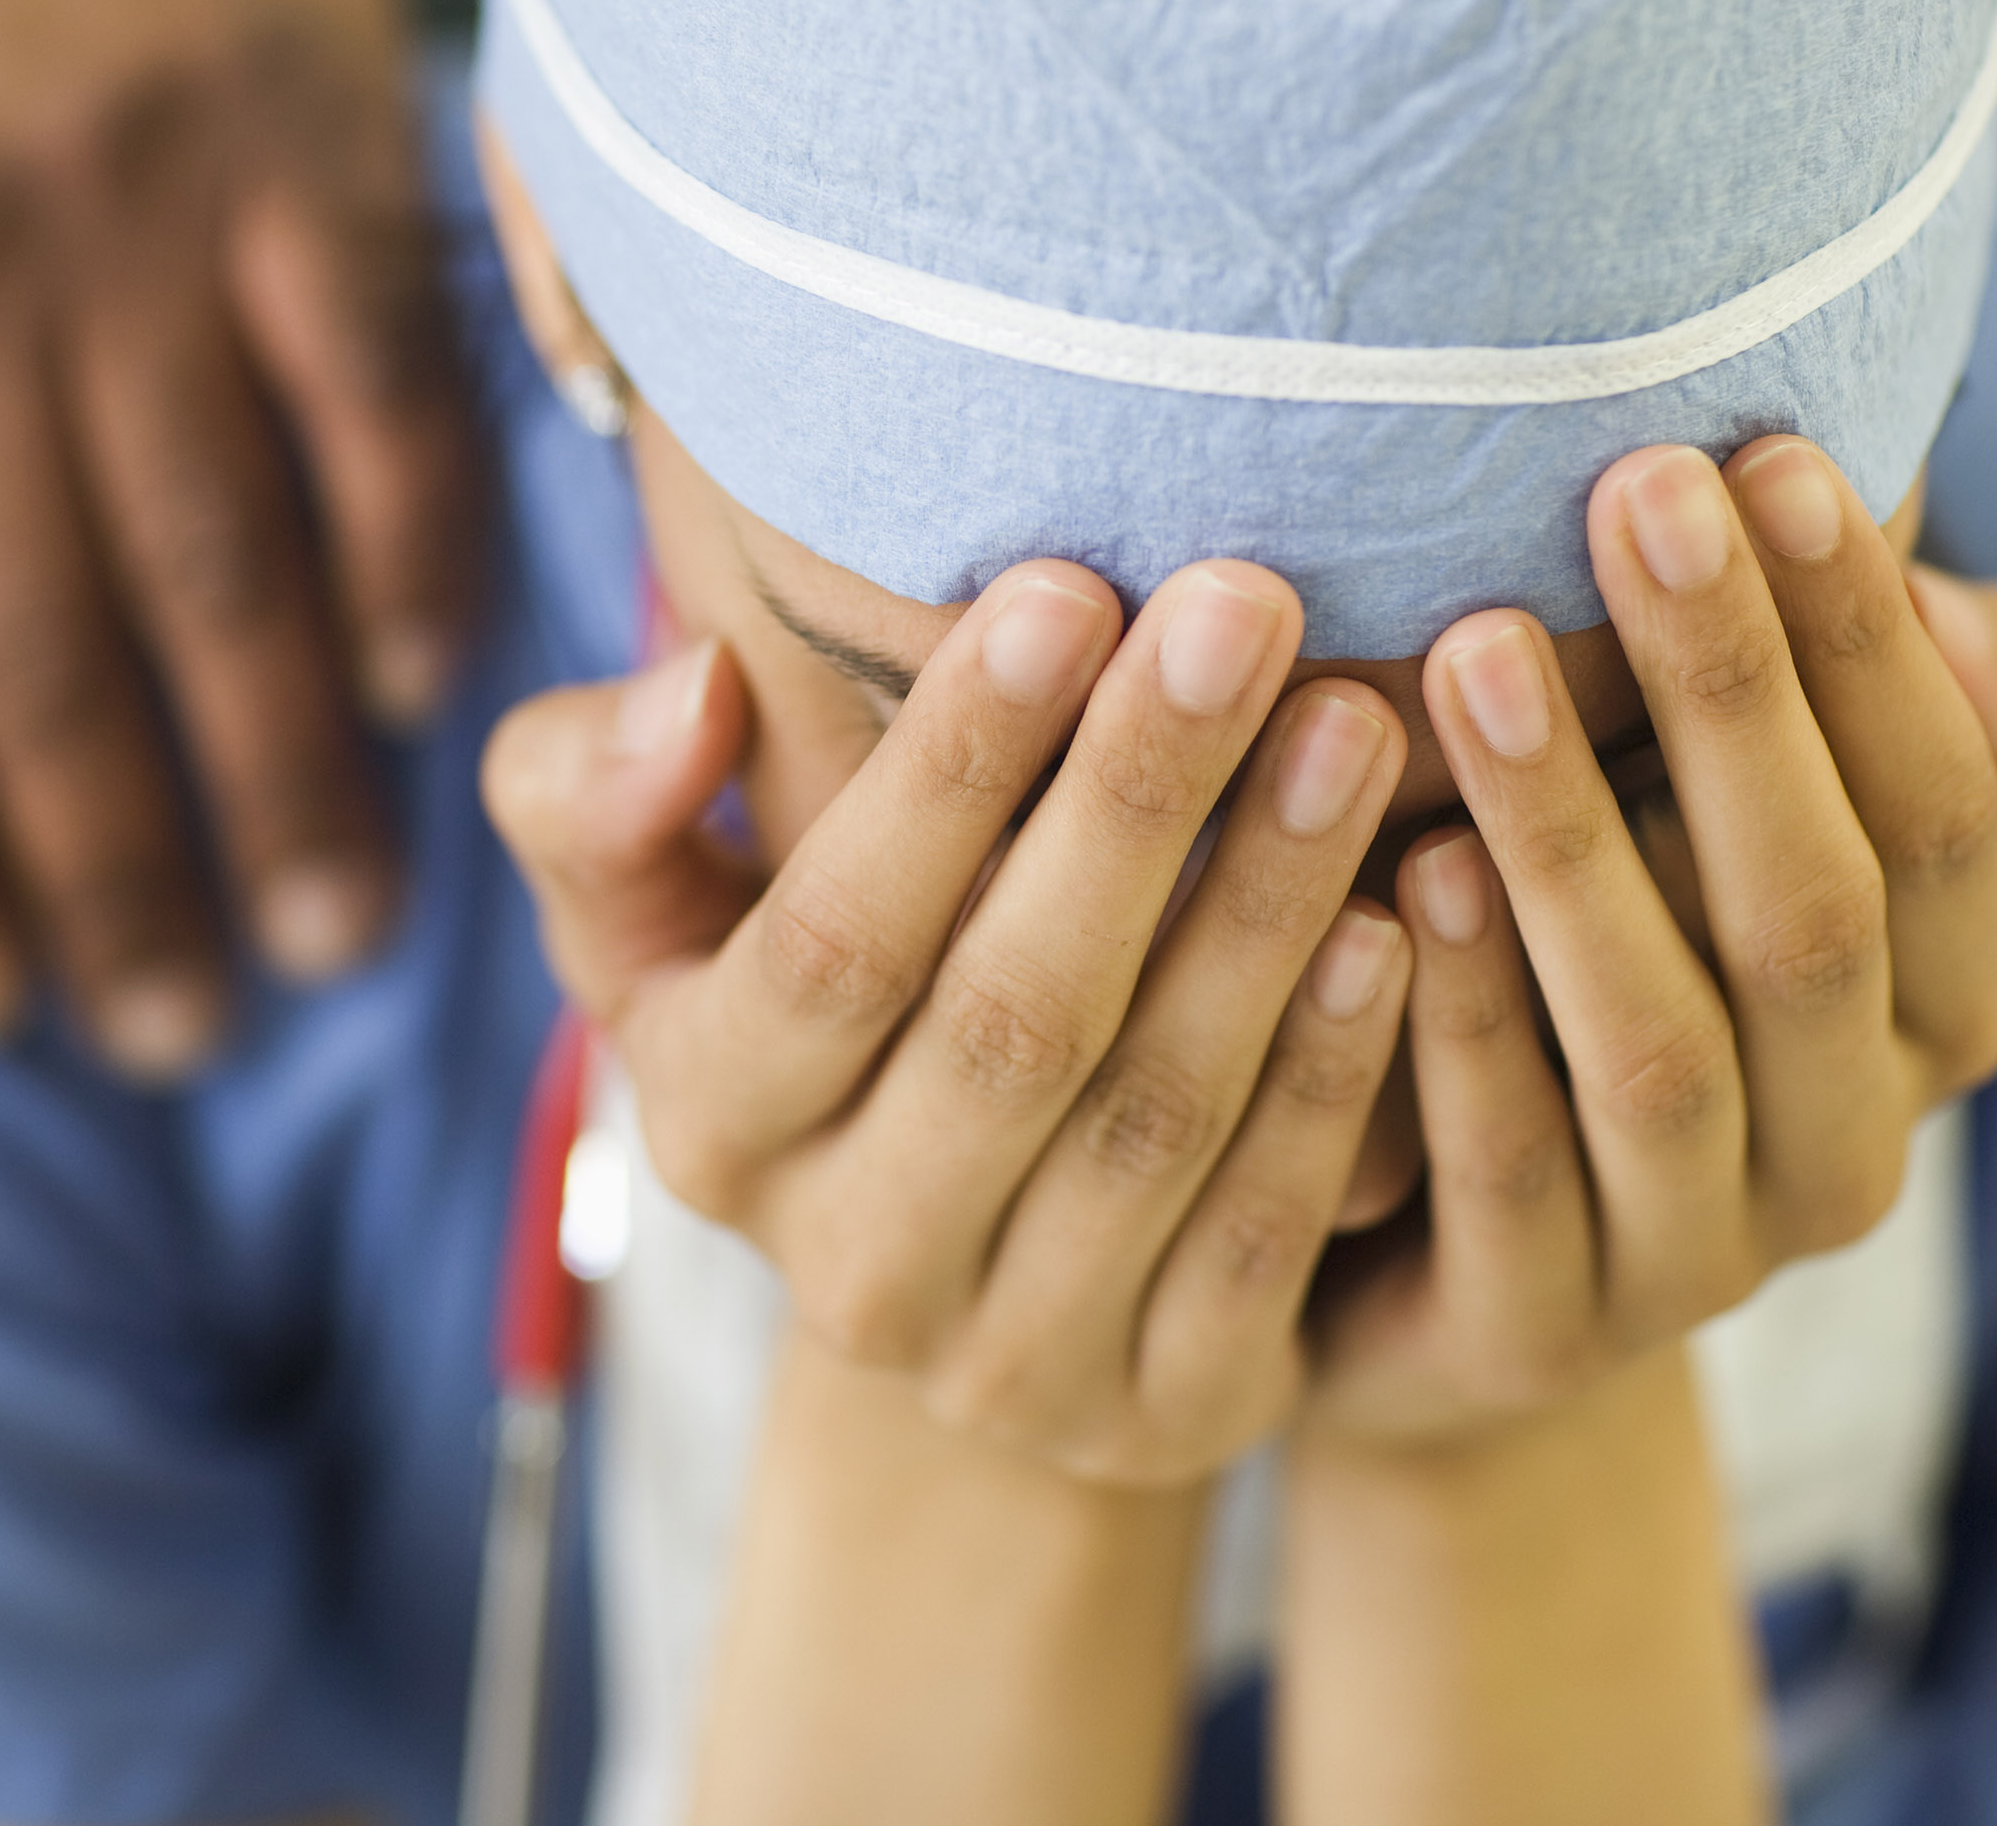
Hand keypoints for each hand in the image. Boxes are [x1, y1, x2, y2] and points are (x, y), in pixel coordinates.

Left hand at [0, 0, 484, 1071]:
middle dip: (114, 872)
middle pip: (31, 644)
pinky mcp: (299, 149)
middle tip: (184, 1029)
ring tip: (329, 934)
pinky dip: (401, 555)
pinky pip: (368, 399)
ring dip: (280, 769)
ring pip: (211, 551)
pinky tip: (419, 693)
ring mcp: (129, 213)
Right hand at [485, 562, 1414, 1486]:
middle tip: (1242, 606)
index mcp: (712, 1124)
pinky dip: (1337, 1073)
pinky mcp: (1171, 1409)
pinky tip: (1399, 918)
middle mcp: (849, 1268)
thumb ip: (597, 795)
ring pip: (1152, 1118)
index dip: (948, 769)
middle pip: (1011, 1019)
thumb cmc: (801, 1001)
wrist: (952, 1277)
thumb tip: (701, 698)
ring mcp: (1013, 1362)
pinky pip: (1265, 1232)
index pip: (834, 937)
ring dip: (1260, 910)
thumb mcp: (647, 912)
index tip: (1062, 587)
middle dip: (1134, 799)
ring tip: (1347, 721)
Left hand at [1310, 438, 1996, 1449]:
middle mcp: (1856, 1142)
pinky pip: (1507, 1174)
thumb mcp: (1707, 827)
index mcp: (1940, 1004)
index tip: (1769, 449)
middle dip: (1730, 689)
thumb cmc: (1598, 965)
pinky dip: (1459, 1024)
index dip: (1861, 635)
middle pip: (1815, 908)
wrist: (1444, 1292)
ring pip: (1660, 1046)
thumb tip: (1907, 491)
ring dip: (1572, 842)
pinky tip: (1397, 878)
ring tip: (1475, 658)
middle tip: (1630, 489)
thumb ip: (1807, 696)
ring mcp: (1707, 1258)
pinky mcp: (1543, 1334)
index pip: (1944, 803)